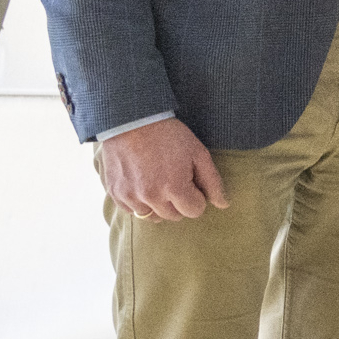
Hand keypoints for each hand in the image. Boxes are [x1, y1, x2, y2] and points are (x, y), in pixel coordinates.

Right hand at [100, 118, 226, 221]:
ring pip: (153, 217)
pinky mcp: (115, 193)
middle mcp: (150, 197)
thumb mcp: (198, 154)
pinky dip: (140, 203)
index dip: (197, 196)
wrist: (132, 121)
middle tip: (176, 180)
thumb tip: (223, 205)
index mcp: (174, 188)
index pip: (195, 211)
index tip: (191, 182)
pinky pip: (132, 211)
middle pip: (174, 216)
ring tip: (159, 183)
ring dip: (160, 206)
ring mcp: (130, 196)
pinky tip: (143, 185)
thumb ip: (212, 182)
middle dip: (180, 202)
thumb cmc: (169, 136)